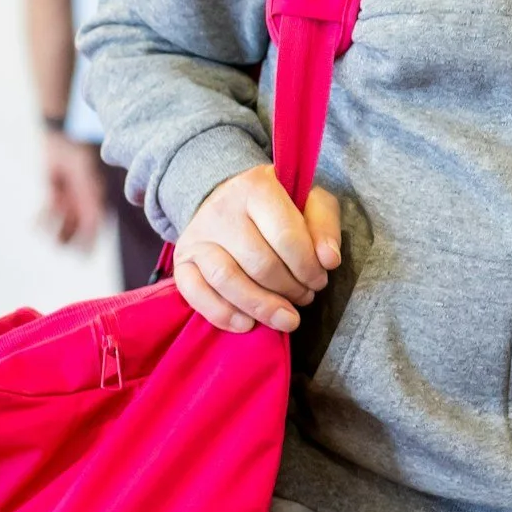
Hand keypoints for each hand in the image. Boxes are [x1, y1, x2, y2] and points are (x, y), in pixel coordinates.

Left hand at [41, 132, 106, 246]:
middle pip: (79, 232)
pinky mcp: (55, 195)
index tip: (83, 257)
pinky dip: (41, 220)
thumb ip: (91, 191)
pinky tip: (33, 225)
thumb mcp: (86, 171)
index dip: (91, 244)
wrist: (64, 132)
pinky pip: (48, 214)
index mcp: (98, 199)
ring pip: (63, 226)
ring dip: (54, 230)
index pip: (96, 228)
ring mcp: (70, 201)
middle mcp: (85, 203)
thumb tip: (97, 214)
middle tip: (59, 243)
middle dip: (70, 240)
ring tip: (44, 226)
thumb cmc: (79, 149)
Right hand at [172, 164, 341, 333]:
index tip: (320, 280)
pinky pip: (195, 293)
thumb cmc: (278, 206)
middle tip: (305, 297)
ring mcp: (197, 235)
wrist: (230, 200)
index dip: (308, 267)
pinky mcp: (182, 260)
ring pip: (227, 280)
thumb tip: (329, 260)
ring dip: (261, 307)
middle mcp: (222, 209)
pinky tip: (247, 324)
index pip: (286, 236)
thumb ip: (325, 226)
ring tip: (285, 318)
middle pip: (259, 263)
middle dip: (290, 289)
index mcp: (257, 187)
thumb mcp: (310, 201)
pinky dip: (222, 314)